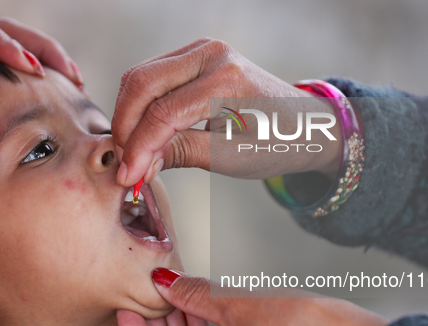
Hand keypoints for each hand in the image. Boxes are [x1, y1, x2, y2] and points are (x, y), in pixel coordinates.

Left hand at [0, 13, 83, 109]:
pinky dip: (50, 80)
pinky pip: (26, 74)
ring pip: (22, 49)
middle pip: (8, 32)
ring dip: (54, 64)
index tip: (33, 69)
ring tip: (77, 87)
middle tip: (70, 76)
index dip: (6, 45)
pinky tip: (69, 96)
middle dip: (44, 50)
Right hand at [112, 38, 340, 185]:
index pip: (163, 112)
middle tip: (124, 162)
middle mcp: (212, 54)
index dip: (139, 146)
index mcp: (226, 80)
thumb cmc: (276, 142)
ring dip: (129, 113)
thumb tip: (139, 164)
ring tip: (132, 150)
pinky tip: (143, 131)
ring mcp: (203, 50)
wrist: (303, 124)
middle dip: (125, 125)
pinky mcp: (196, 56)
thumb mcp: (229, 156)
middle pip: (142, 83)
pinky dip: (142, 103)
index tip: (127, 174)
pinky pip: (154, 76)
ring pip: (142, 76)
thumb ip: (181, 153)